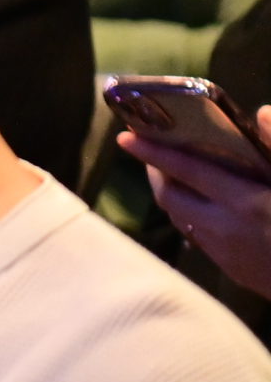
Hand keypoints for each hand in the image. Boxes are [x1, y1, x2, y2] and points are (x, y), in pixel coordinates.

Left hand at [126, 112, 270, 298]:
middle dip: (154, 172)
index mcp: (245, 202)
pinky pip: (197, 237)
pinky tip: (201, 205)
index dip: (152, 151)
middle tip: (149, 150)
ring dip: (170, 194)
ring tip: (171, 174)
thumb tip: (263, 113)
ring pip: (179, 219)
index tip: (124, 136)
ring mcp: (224, 252)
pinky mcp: (230, 269)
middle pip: (169, 197)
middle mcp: (224, 228)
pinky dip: (189, 215)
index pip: (185, 170)